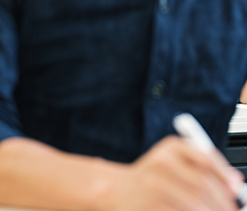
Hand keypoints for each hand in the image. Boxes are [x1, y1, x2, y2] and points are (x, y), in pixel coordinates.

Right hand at [104, 135, 242, 210]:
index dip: (225, 176)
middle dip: (224, 203)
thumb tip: (236, 183)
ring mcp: (154, 186)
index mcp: (170, 147)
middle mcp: (160, 163)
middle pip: (204, 186)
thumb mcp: (174, 161)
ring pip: (196, 205)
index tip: (236, 190)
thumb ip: (203, 167)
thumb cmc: (151, 179)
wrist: (117, 191)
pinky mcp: (150, 206)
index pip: (205, 159)